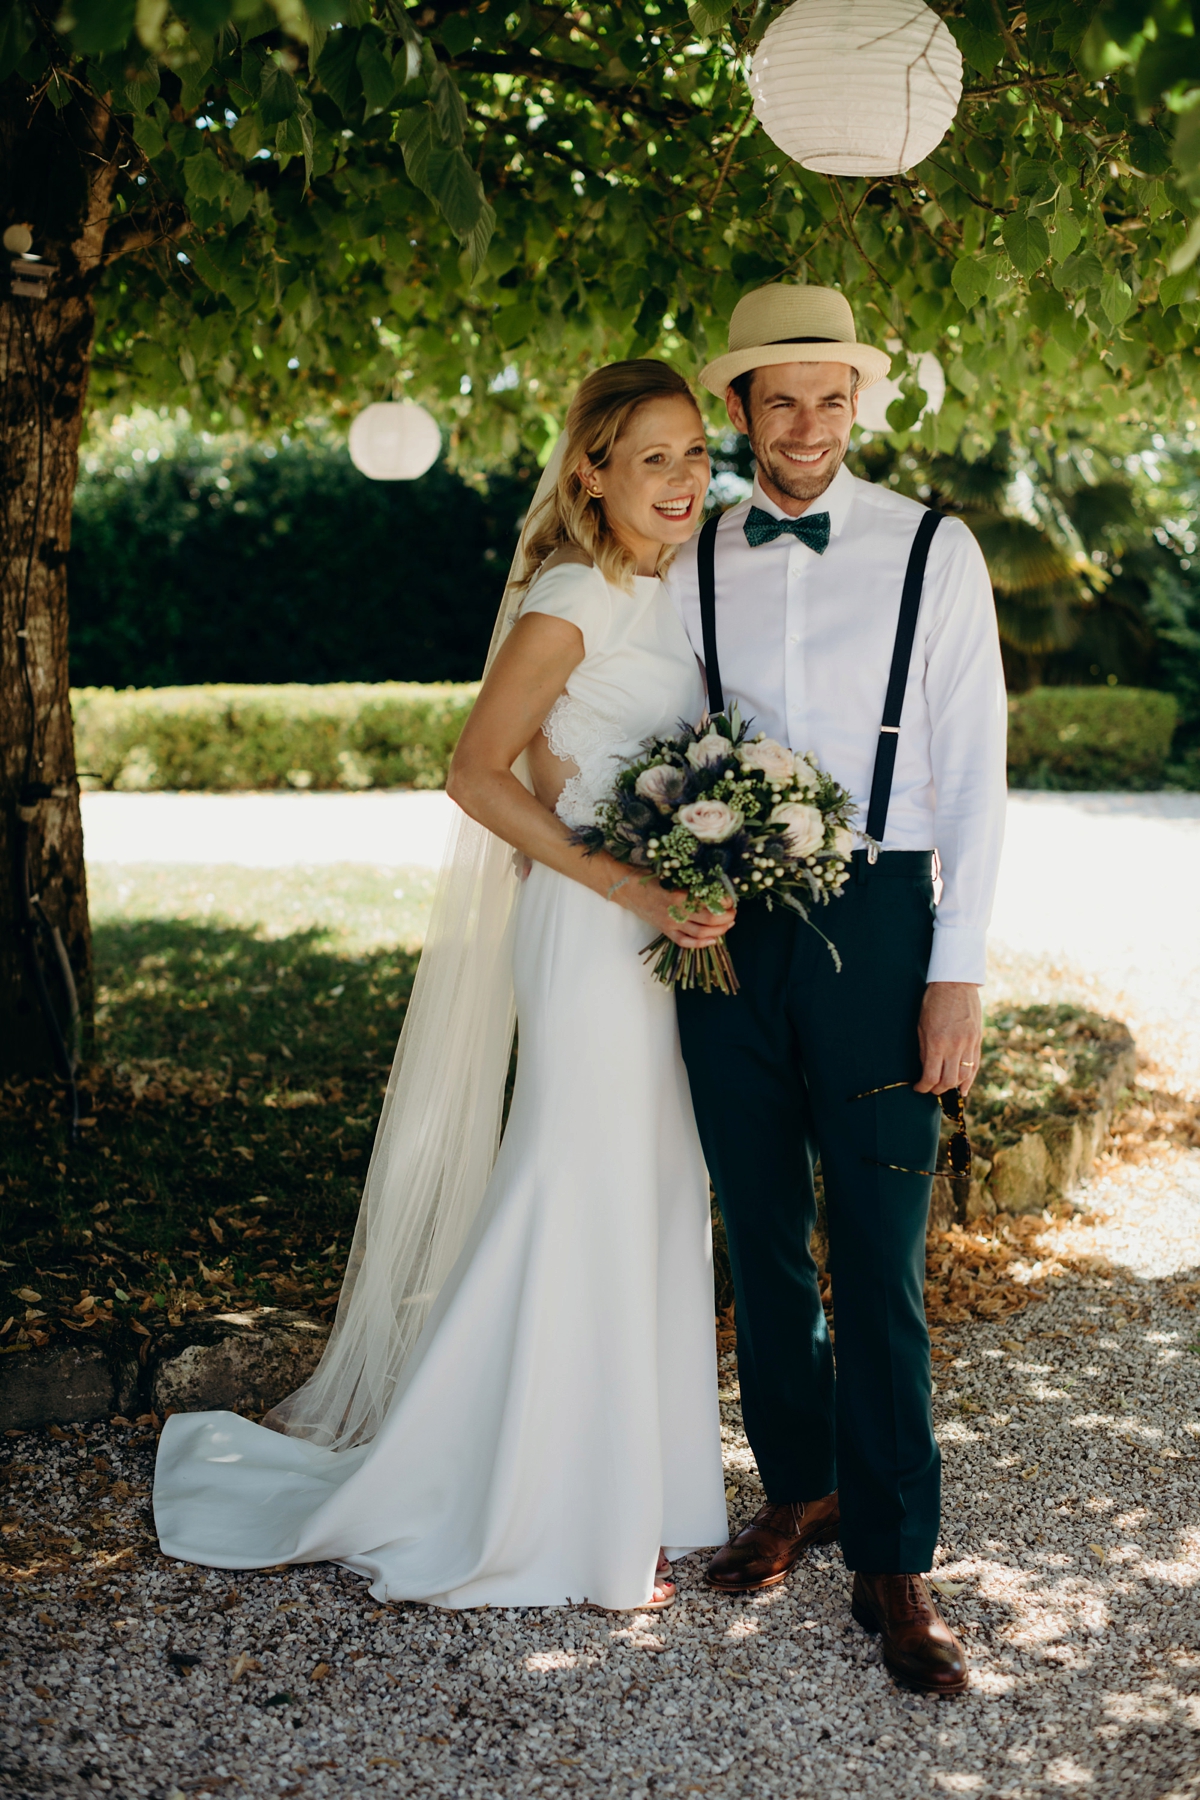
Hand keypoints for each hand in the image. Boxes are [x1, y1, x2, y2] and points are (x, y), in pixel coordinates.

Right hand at [618, 877, 735, 948]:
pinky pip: (686, 942)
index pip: (710, 902)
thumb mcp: (673, 876)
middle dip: (727, 917)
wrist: (628, 890)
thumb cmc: (651, 878)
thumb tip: (715, 887)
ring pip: (701, 933)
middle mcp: (677, 912)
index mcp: (680, 895)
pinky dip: (701, 944)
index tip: (731, 898)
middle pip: (710, 919)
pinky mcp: (666, 931)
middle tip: (734, 912)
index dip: (725, 901)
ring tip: (728, 924)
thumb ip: (692, 884)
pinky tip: (713, 940)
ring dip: (719, 930)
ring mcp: (671, 924)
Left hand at [915, 982, 982, 1094]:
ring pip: (963, 1075)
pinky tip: (964, 1088)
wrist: (955, 984)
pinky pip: (975, 1065)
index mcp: (936, 1043)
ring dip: (953, 1086)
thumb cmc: (933, 1003)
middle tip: (930, 1089)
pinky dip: (969, 1079)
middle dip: (937, 1089)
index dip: (923, 1087)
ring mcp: (968, 1044)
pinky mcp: (977, 1040)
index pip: (931, 1076)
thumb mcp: (922, 1027)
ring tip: (945, 1087)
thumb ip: (925, 1050)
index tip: (918, 1088)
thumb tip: (926, 1069)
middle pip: (948, 1080)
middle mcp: (954, 1046)